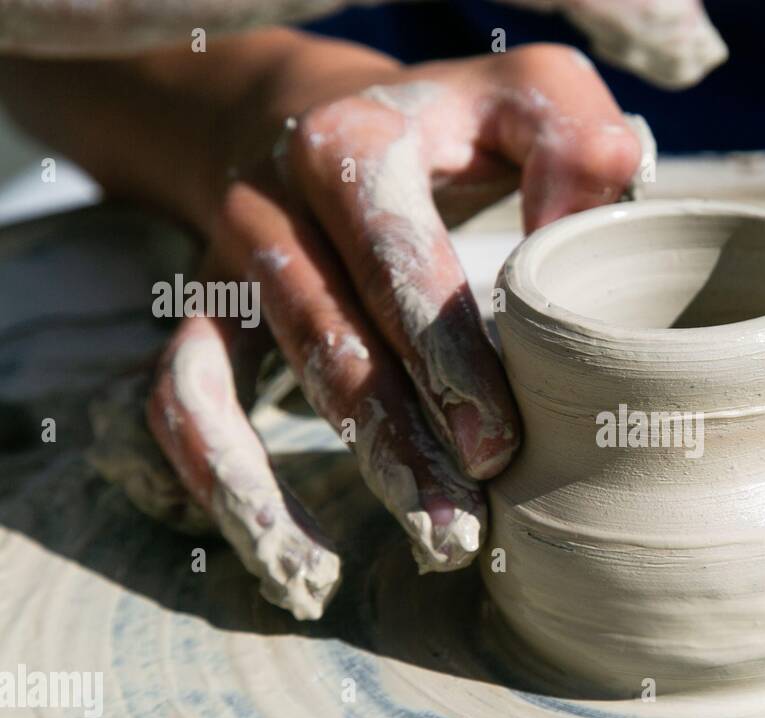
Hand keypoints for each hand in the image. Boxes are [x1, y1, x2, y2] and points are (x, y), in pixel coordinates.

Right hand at [145, 42, 642, 617]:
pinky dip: (225, 488)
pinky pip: (186, 405)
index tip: (498, 450)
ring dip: (323, 484)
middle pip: (333, 342)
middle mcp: (276, 204)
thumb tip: (573, 228)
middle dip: (397, 447)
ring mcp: (233, 266)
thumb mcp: (526, 97)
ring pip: (257, 389)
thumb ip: (573, 144)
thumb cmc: (451, 125)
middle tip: (460, 534)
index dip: (445, 357)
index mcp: (354, 144)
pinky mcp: (209, 316)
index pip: (398, 257)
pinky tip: (292, 567)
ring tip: (405, 555)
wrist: (314, 115)